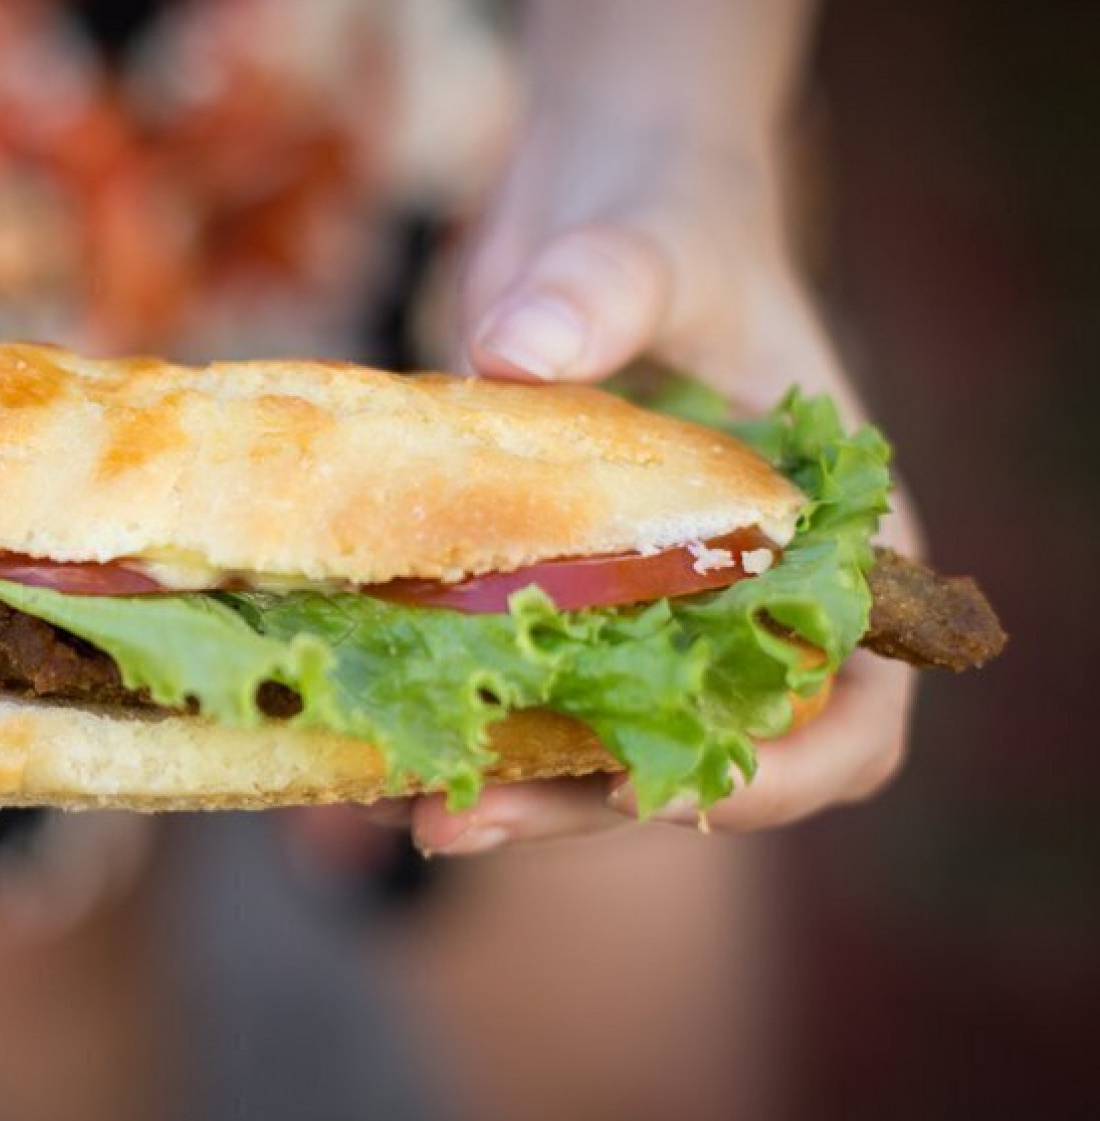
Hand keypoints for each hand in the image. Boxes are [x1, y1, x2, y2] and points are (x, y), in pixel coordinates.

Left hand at [400, 110, 918, 854]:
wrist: (591, 203)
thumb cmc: (663, 216)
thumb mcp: (647, 241)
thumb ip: (601, 291)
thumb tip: (516, 349)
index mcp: (832, 542)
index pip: (854, 709)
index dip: (780, 773)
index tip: (654, 782)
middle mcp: (746, 597)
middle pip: (706, 757)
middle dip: (587, 801)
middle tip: (461, 818)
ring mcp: (647, 607)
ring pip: (602, 743)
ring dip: (512, 785)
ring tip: (402, 798)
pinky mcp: (554, 597)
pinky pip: (519, 688)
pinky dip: (457, 720)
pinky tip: (366, 734)